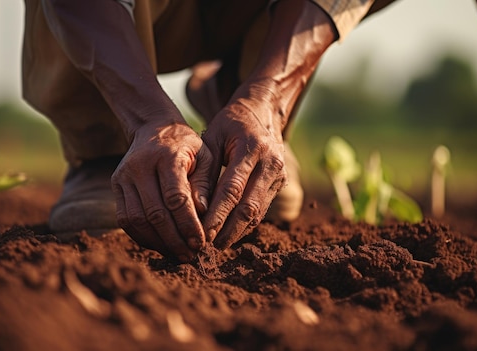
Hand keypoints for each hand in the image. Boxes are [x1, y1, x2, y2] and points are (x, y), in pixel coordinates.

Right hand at [111, 121, 212, 261]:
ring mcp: (123, 176)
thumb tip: (203, 215)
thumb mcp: (205, 156)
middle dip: (174, 239)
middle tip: (190, 256)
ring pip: (136, 220)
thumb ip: (205, 184)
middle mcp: (140, 166)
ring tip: (177, 254)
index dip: (188, 224)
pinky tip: (160, 245)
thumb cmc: (187, 146)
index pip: (176, 198)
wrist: (154, 128)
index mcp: (166, 156)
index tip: (201, 243)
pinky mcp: (115, 186)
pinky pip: (125, 219)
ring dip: (157, 242)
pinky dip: (142, 237)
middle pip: (154, 213)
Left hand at [202, 92, 286, 249]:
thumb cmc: (230, 124)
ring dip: (237, 232)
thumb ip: (205, 171)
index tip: (202, 233)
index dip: (217, 214)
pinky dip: (245, 224)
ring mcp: (279, 174)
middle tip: (207, 247)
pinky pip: (262, 209)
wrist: (263, 110)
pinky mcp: (281, 183)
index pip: (233, 189)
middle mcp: (271, 162)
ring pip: (258, 212)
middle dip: (227, 230)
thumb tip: (195, 208)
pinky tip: (228, 234)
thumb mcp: (212, 138)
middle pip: (249, 206)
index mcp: (252, 147)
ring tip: (216, 245)